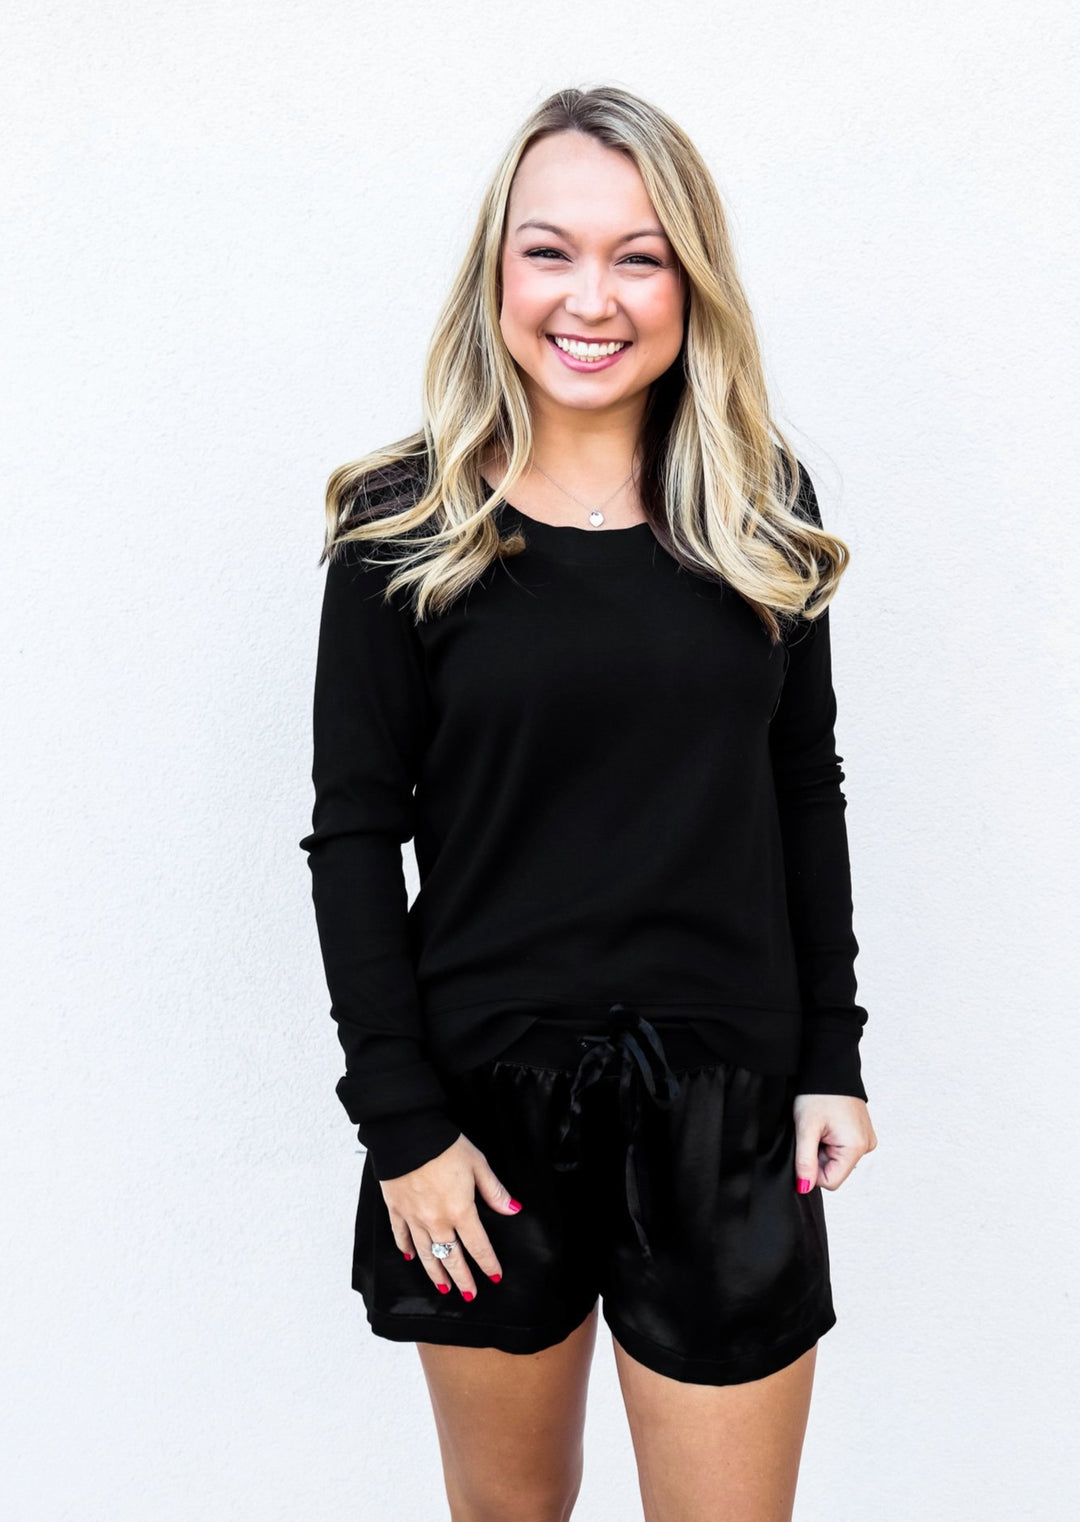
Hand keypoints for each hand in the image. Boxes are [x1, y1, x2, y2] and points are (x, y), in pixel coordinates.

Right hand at [380, 1132, 522, 1299]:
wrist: (407, 1132)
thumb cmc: (445, 1145)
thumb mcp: (478, 1164)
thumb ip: (494, 1191)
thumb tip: (513, 1209)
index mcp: (461, 1211)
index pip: (478, 1246)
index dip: (488, 1263)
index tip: (494, 1276)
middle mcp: (437, 1221)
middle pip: (451, 1258)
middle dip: (462, 1278)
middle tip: (469, 1294)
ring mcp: (414, 1217)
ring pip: (426, 1253)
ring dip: (436, 1272)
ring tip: (443, 1286)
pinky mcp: (396, 1208)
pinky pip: (401, 1235)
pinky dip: (405, 1247)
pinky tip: (410, 1257)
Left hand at [793, 1094, 876, 1190]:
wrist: (830, 1067)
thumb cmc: (818, 1093)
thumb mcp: (806, 1128)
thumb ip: (805, 1161)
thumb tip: (804, 1187)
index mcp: (855, 1147)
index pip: (830, 1182)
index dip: (812, 1170)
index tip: (806, 1146)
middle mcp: (866, 1146)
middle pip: (834, 1171)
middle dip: (818, 1156)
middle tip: (813, 1132)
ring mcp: (865, 1140)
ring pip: (837, 1160)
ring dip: (824, 1148)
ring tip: (820, 1125)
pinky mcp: (862, 1134)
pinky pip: (842, 1149)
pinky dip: (830, 1140)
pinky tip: (827, 1124)